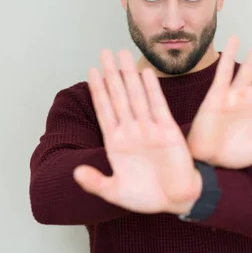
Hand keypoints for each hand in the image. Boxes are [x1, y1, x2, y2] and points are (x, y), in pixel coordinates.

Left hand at [73, 49, 200, 214]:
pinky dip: (152, 90)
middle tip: (104, 52)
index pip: (105, 110)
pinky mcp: (168, 131)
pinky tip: (145, 74)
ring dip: (129, 76)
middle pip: (119, 97)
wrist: (177, 200)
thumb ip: (95, 182)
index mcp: (117, 143)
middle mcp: (132, 132)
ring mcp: (150, 130)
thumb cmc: (147, 197)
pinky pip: (158, 106)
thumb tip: (75, 171)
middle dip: (111, 74)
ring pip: (136, 96)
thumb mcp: (115, 192)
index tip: (91, 71)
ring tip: (123, 54)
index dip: (98, 91)